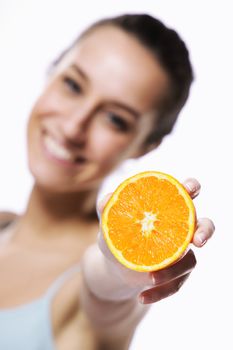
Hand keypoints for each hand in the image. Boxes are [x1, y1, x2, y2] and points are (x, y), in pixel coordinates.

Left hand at [97, 178, 214, 303]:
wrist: (114, 265)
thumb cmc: (116, 234)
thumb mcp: (108, 220)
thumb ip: (107, 206)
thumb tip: (109, 199)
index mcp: (167, 210)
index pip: (186, 194)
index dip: (192, 188)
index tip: (189, 190)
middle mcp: (179, 229)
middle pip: (204, 226)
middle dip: (206, 231)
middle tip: (197, 240)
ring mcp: (180, 253)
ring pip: (190, 261)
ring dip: (173, 271)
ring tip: (149, 277)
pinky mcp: (176, 274)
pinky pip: (176, 285)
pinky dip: (160, 292)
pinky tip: (142, 296)